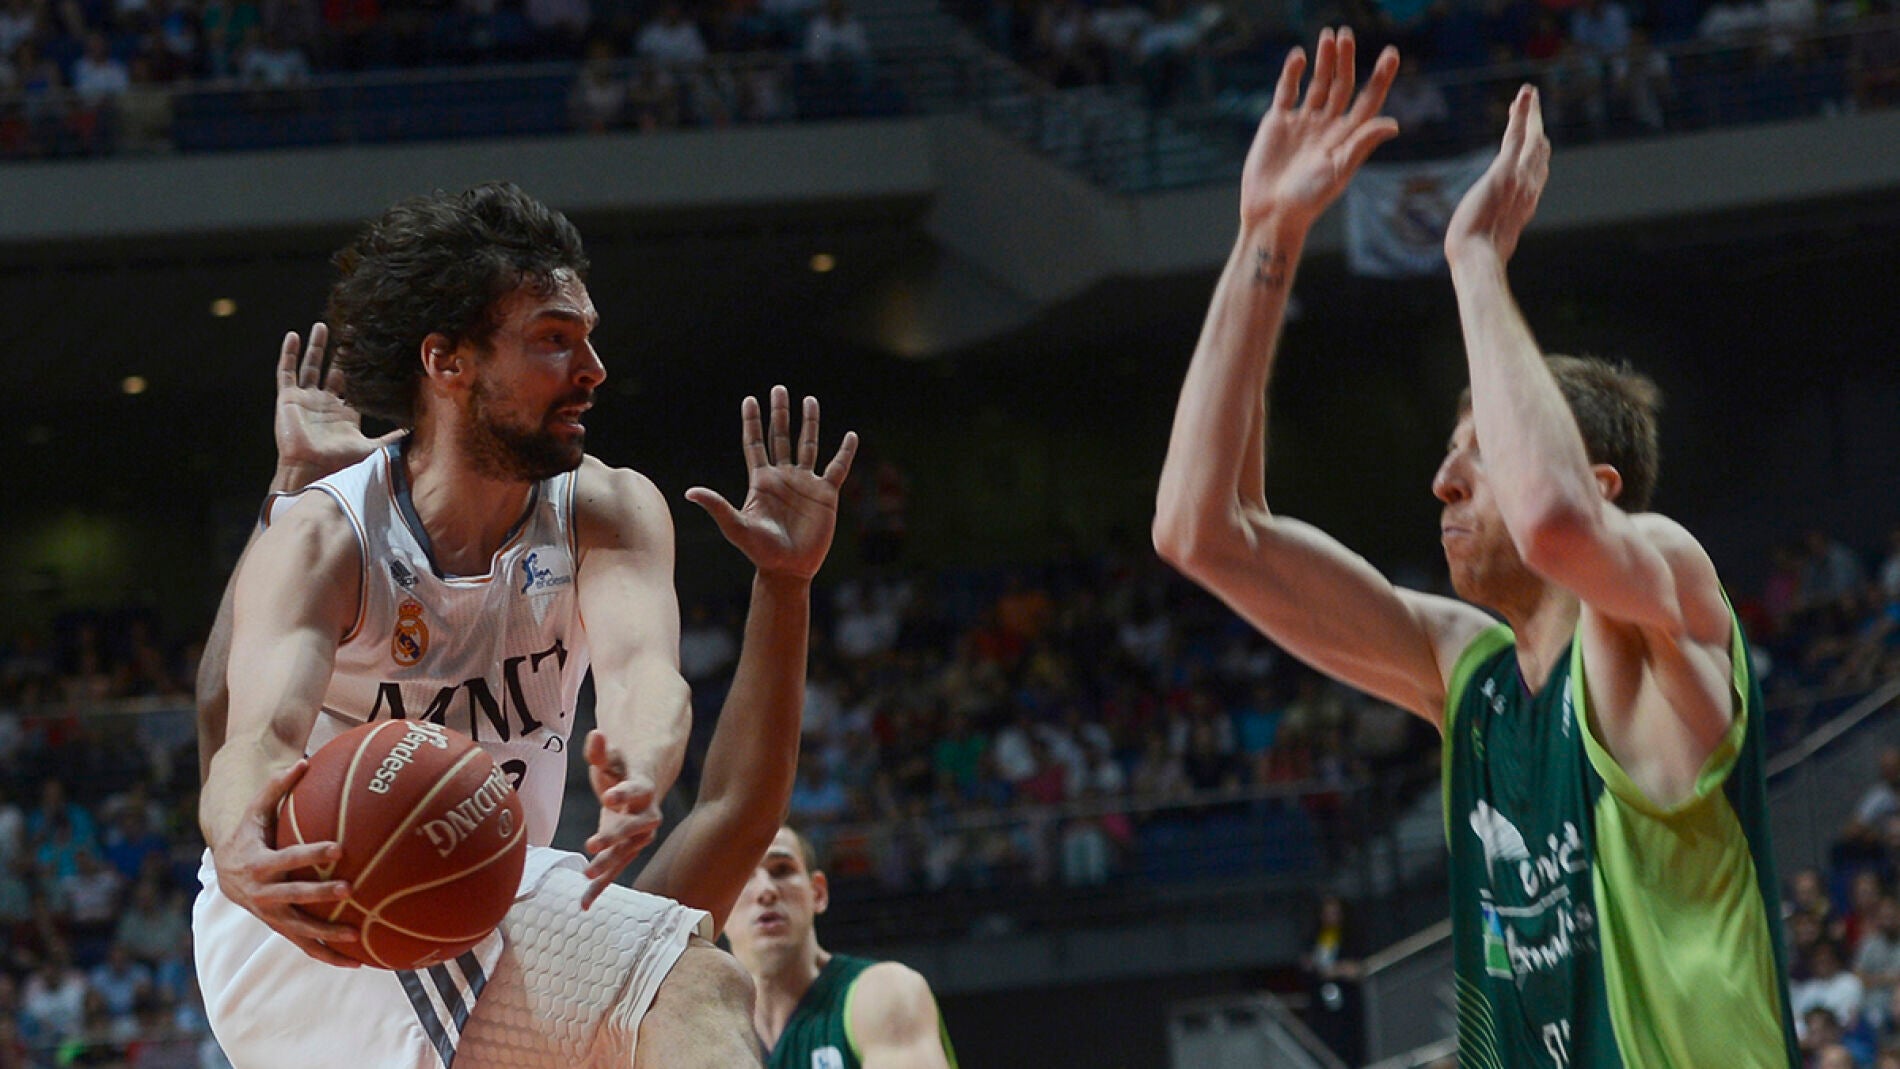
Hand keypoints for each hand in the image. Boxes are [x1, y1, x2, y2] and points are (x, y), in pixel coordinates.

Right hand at [210, 761, 360, 967]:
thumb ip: (277, 787)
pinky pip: (304, 946)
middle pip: (293, 896)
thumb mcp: (255, 810)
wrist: (227, 872)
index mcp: (258, 864)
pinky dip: (327, 955)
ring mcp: (271, 915)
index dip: (310, 854)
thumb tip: (304, 760)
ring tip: (358, 936)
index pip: (287, 859)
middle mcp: (262, 893)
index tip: (338, 848)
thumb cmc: (250, 833)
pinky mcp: (280, 928)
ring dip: (327, 935)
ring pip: (299, 929)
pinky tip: (356, 962)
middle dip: (319, 895)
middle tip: (349, 890)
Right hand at [274, 323, 400, 487]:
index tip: (371, 347)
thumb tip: (419, 431)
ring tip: (322, 326)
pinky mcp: (288, 399)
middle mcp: (325, 404)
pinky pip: (286, 372)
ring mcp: (305, 400)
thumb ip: (394, 438)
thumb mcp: (374, 448)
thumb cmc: (341, 464)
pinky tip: (294, 336)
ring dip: (316, 346)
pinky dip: (289, 354)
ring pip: (311, 366)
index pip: (354, 383)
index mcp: (345, 414)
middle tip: (350, 329)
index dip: (361, 367)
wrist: (314, 470)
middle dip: (341, 351)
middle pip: (333, 370)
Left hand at [580, 730, 663, 907]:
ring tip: (587, 873)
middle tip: (593, 844)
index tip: (608, 796)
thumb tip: (596, 734)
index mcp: (644, 788)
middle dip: (615, 836)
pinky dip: (600, 886)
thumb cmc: (621, 769)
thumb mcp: (611, 757)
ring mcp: (638, 837)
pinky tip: (584, 903)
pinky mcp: (625, 851)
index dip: (624, 793)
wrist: (640, 787)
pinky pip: (615, 870)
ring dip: (607, 864)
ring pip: (625, 853)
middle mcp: (646, 815)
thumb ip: (601, 750)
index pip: (638, 790)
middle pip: (635, 828)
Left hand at [685, 385, 857, 581]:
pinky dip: (844, 452)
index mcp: (761, 480)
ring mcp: (805, 483)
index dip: (752, 421)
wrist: (788, 569)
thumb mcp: (736, 527)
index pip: (755, 443)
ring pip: (808, 445)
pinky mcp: (825, 495)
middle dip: (780, 413)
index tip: (750, 399)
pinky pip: (837, 468)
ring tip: (809, 399)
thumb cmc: (760, 551)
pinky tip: (850, 436)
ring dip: (809, 423)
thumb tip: (690, 492)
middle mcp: (783, 477)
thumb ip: (717, 506)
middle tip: (778, 389)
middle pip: (781, 437)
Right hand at [1240, 29, 1399, 232]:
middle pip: (1342, 85)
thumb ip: (1362, 143)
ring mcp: (1303, 122)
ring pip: (1318, 83)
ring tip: (1329, 36)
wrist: (1271, 212)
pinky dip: (1292, 73)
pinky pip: (1287, 91)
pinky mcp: (1278, 123)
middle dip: (1346, 60)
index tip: (1391, 53)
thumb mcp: (1339, 170)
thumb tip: (1393, 123)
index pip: (1368, 99)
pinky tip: (1299, 56)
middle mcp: (1328, 125)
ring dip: (1324, 60)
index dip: (1381, 77)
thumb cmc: (1309, 198)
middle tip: (1347, 35)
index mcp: (1348, 136)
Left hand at [1445, 85, 1548, 266]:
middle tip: (1531, 106)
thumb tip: (1488, 238)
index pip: (1537, 171)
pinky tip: (1525, 94)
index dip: (1536, 151)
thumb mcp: (1491, 241)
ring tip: (1528, 93)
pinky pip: (1516, 136)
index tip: (1533, 137)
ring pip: (1531, 138)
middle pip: (1539, 150)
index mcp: (1526, 203)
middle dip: (1536, 126)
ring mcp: (1519, 178)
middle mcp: (1529, 188)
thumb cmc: (1478, 258)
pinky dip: (1522, 113)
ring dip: (1531, 114)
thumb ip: (1496, 229)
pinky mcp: (1504, 171)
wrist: (1478, 260)